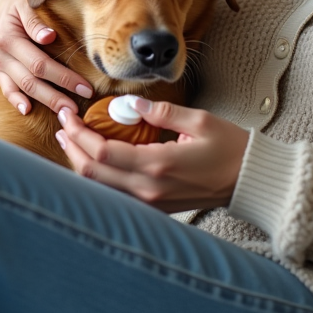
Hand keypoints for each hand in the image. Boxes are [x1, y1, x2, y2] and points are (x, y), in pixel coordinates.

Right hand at [0, 0, 94, 114]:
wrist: (5, 7)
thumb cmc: (24, 5)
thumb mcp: (27, 4)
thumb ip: (35, 20)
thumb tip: (48, 36)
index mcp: (9, 37)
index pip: (40, 63)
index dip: (64, 77)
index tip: (86, 87)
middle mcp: (1, 54)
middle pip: (32, 79)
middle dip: (58, 95)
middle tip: (78, 109)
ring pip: (23, 88)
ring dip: (45, 101)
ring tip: (65, 114)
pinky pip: (6, 90)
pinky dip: (16, 101)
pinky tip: (28, 111)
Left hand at [54, 98, 249, 211]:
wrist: (249, 182)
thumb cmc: (230, 149)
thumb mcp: (199, 121)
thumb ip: (162, 112)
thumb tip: (129, 104)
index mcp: (158, 165)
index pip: (103, 152)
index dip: (79, 133)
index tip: (69, 114)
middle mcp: (149, 189)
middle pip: (93, 173)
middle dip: (72, 147)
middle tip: (63, 123)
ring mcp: (151, 203)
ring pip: (100, 188)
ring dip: (81, 162)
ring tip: (71, 139)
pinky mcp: (155, 208)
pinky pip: (115, 195)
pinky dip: (98, 176)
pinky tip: (94, 158)